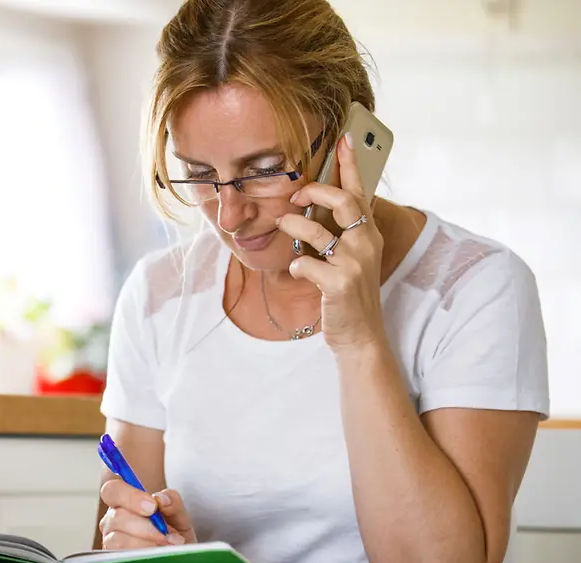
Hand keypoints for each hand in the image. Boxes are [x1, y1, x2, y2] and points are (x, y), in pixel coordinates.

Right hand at [99, 479, 196, 549]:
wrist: (179, 558)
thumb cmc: (174, 533)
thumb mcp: (178, 514)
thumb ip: (172, 501)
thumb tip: (161, 499)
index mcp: (123, 501)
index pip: (112, 489)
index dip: (130, 496)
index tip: (152, 506)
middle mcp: (112, 520)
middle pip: (117, 516)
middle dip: (145, 526)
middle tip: (165, 532)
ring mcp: (110, 541)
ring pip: (119, 539)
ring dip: (146, 543)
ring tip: (167, 545)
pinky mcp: (114, 560)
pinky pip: (123, 557)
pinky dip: (143, 555)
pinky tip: (157, 555)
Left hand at [275, 132, 385, 351]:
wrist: (360, 334)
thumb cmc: (349, 293)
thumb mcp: (352, 258)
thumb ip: (341, 232)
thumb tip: (314, 204)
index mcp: (369, 233)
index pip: (360, 191)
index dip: (351, 164)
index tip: (345, 138)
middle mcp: (366, 243)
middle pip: (342, 201)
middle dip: (314, 191)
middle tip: (295, 193)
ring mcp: (354, 263)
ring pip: (316, 231)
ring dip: (293, 226)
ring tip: (283, 226)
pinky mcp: (339, 283)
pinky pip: (305, 264)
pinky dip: (297, 266)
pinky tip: (301, 272)